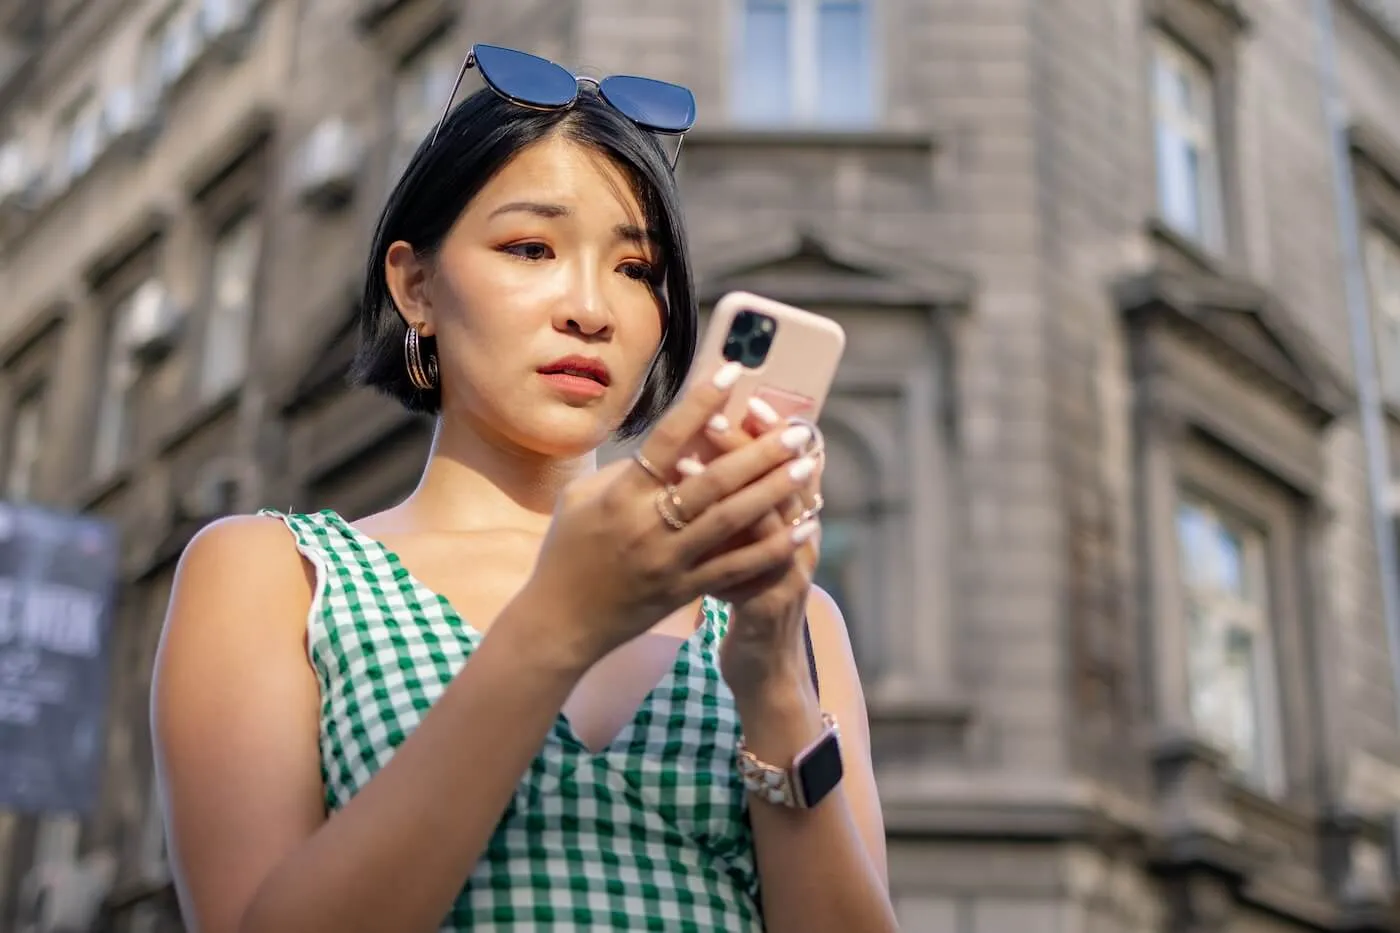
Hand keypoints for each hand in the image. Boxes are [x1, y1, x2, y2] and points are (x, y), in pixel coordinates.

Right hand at [518, 364, 822, 667]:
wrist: (560, 622)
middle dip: (760, 451)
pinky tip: (802, 527)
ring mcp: (669, 560)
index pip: (668, 440)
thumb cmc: (566, 552)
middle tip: (797, 429)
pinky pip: (736, 567)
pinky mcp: (684, 590)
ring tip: (807, 465)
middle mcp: (647, 524)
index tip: (733, 373)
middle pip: (713, 479)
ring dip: (773, 490)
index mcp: (620, 495)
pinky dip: (772, 546)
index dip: (701, 403)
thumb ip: (622, 471)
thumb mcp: (578, 500)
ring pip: (731, 519)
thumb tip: (669, 446)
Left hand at [703, 400, 825, 704]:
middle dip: (748, 447)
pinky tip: (691, 532)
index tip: (747, 398)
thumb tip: (704, 450)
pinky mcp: (769, 606)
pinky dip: (722, 546)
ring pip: (771, 521)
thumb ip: (738, 503)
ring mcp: (789, 573)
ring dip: (730, 491)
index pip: (790, 460)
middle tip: (714, 416)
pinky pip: (750, 571)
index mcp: (794, 518)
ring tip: (691, 462)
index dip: (771, 430)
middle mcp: (800, 539)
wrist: (765, 665)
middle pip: (781, 480)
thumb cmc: (751, 596)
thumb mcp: (751, 545)